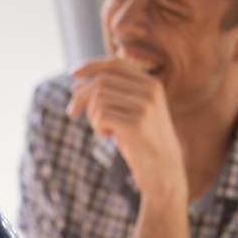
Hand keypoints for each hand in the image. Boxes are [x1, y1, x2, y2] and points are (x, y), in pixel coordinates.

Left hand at [67, 57, 186, 198]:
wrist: (165, 173)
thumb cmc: (142, 143)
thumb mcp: (125, 114)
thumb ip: (107, 96)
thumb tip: (75, 83)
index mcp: (151, 84)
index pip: (115, 64)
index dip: (91, 66)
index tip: (72, 74)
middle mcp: (151, 90)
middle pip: (101, 81)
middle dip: (80, 97)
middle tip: (72, 113)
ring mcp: (146, 106)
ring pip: (98, 98)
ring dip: (92, 116)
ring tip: (104, 129)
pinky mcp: (138, 124)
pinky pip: (100, 116)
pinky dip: (98, 127)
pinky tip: (110, 136)